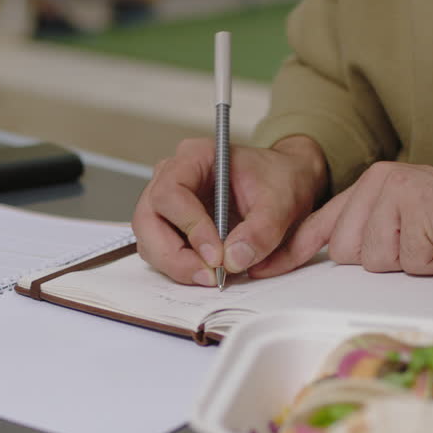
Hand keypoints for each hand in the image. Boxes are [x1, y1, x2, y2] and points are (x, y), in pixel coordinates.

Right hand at [132, 136, 328, 284]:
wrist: (283, 183)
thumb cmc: (278, 180)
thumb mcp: (281, 202)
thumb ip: (262, 230)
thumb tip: (234, 259)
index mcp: (195, 156)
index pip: (171, 192)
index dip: (189, 227)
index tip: (216, 255)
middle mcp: (172, 175)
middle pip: (148, 219)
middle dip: (174, 255)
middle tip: (208, 275)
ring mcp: (167, 202)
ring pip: (149, 240)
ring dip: (175, 265)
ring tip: (211, 276)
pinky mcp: (171, 225)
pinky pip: (161, 250)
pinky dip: (180, 266)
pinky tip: (206, 271)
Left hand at [252, 162, 432, 277]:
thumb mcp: (406, 220)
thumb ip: (371, 230)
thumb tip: (338, 256)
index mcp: (371, 184)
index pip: (320, 223)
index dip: (292, 251)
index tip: (265, 269)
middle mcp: (380, 183)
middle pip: (350, 253)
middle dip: (386, 260)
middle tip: (420, 242)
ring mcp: (400, 193)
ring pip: (378, 261)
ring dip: (412, 262)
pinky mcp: (421, 210)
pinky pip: (411, 262)